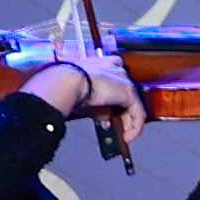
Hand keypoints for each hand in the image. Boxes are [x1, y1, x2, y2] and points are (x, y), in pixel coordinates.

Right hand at [34, 38, 150, 155]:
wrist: (66, 80)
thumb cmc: (62, 81)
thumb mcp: (77, 90)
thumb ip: (90, 102)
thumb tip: (97, 116)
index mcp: (100, 63)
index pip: (113, 76)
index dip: (112, 94)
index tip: (108, 110)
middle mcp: (114, 68)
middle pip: (124, 91)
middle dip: (121, 111)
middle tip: (116, 126)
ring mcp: (123, 79)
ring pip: (132, 103)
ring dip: (128, 121)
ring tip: (124, 134)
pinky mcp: (128, 91)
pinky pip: (138, 112)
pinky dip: (134, 126)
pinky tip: (127, 137)